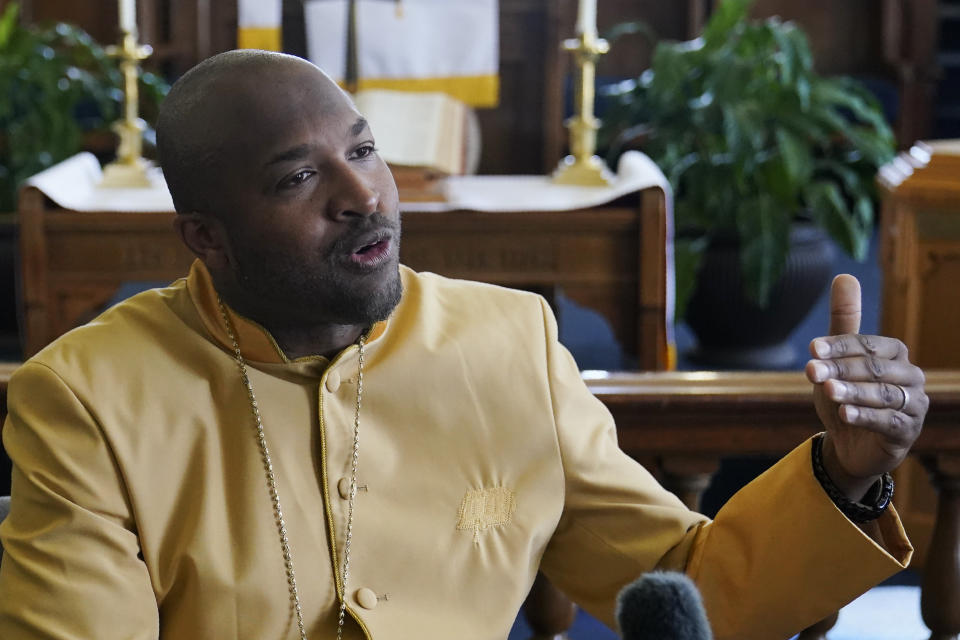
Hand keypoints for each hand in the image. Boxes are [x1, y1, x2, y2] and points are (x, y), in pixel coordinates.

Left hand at [804, 275, 927, 500]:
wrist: (850, 445)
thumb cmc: (846, 394)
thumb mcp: (838, 360)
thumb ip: (843, 322)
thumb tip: (844, 275)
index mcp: (895, 353)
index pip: (867, 345)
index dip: (839, 346)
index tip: (811, 349)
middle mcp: (910, 376)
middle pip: (874, 369)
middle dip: (841, 370)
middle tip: (810, 371)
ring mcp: (913, 405)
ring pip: (883, 395)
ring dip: (853, 392)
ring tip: (828, 391)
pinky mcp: (906, 432)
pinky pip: (887, 422)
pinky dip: (864, 416)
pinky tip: (843, 414)